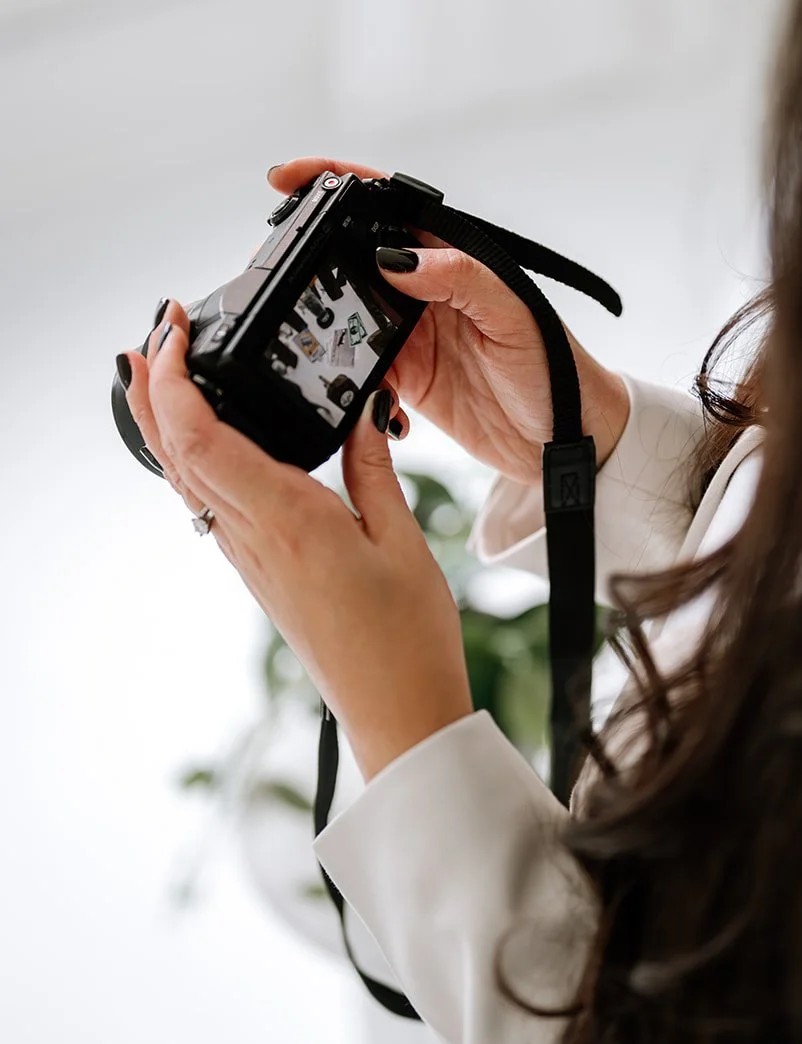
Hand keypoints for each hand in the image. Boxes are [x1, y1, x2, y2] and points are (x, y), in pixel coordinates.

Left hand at [121, 302, 472, 781]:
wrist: (395, 712)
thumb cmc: (406, 638)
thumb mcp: (403, 537)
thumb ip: (373, 466)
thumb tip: (361, 406)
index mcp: (286, 519)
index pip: (201, 438)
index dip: (175, 380)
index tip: (175, 332)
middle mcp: (253, 537)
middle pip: (175, 453)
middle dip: (154, 388)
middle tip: (156, 331)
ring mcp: (250, 557)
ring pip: (186, 477)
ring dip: (168, 421)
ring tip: (169, 371)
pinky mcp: (260, 569)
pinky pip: (210, 501)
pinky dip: (196, 456)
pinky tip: (212, 437)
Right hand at [268, 159, 630, 484]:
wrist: (568, 440)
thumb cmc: (557, 369)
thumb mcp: (514, 316)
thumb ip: (461, 279)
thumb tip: (395, 259)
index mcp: (451, 256)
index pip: (384, 204)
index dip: (333, 183)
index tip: (286, 180)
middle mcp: (424, 287)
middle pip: (350, 255)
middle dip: (311, 257)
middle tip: (279, 269)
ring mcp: (409, 332)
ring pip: (345, 312)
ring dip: (325, 324)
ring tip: (314, 338)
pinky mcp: (403, 378)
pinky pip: (355, 369)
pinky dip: (347, 380)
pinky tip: (362, 394)